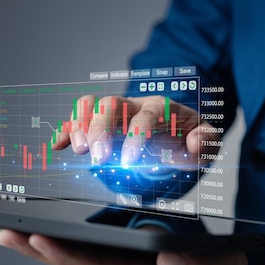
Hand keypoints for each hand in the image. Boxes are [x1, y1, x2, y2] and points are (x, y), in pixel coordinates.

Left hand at [0, 229, 253, 264]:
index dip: (63, 254)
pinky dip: (65, 239)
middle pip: (73, 260)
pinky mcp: (126, 253)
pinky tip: (48, 232)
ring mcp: (122, 263)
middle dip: (36, 248)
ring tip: (13, 232)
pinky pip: (88, 248)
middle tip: (5, 235)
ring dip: (43, 243)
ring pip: (76, 254)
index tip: (37, 238)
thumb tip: (169, 260)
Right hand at [51, 95, 220, 169]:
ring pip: (92, 104)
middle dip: (101, 129)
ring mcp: (115, 113)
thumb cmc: (188, 139)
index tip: (128, 161)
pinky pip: (78, 118)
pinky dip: (66, 130)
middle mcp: (135, 105)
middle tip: (98, 157)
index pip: (146, 115)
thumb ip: (206, 142)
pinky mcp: (100, 123)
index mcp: (162, 109)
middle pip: (112, 103)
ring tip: (78, 150)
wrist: (175, 135)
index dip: (136, 135)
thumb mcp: (206, 142)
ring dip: (81, 125)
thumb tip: (193, 143)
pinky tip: (58, 146)